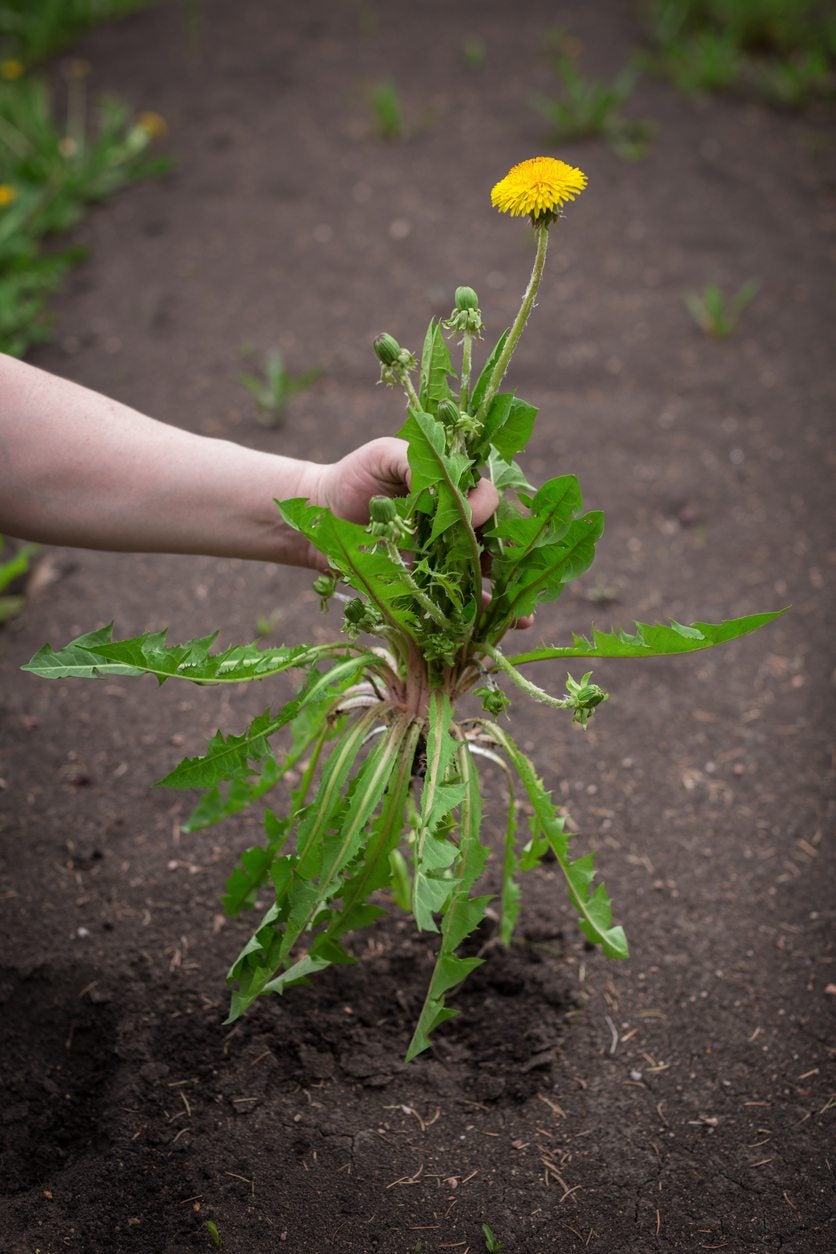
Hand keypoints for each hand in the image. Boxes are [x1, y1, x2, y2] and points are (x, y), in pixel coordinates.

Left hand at [308, 437, 531, 628]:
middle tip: (521, 574)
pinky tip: (501, 626)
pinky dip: (481, 613)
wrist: (321, 514)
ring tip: (522, 614)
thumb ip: (417, 462)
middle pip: (496, 541)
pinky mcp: (429, 583)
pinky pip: (461, 599)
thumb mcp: (386, 456)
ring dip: (506, 593)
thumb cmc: (355, 478)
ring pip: (486, 573)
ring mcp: (446, 555)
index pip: (487, 498)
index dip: (488, 509)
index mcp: (454, 489)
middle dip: (513, 558)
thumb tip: (449, 488)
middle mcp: (457, 523)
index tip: (473, 518)